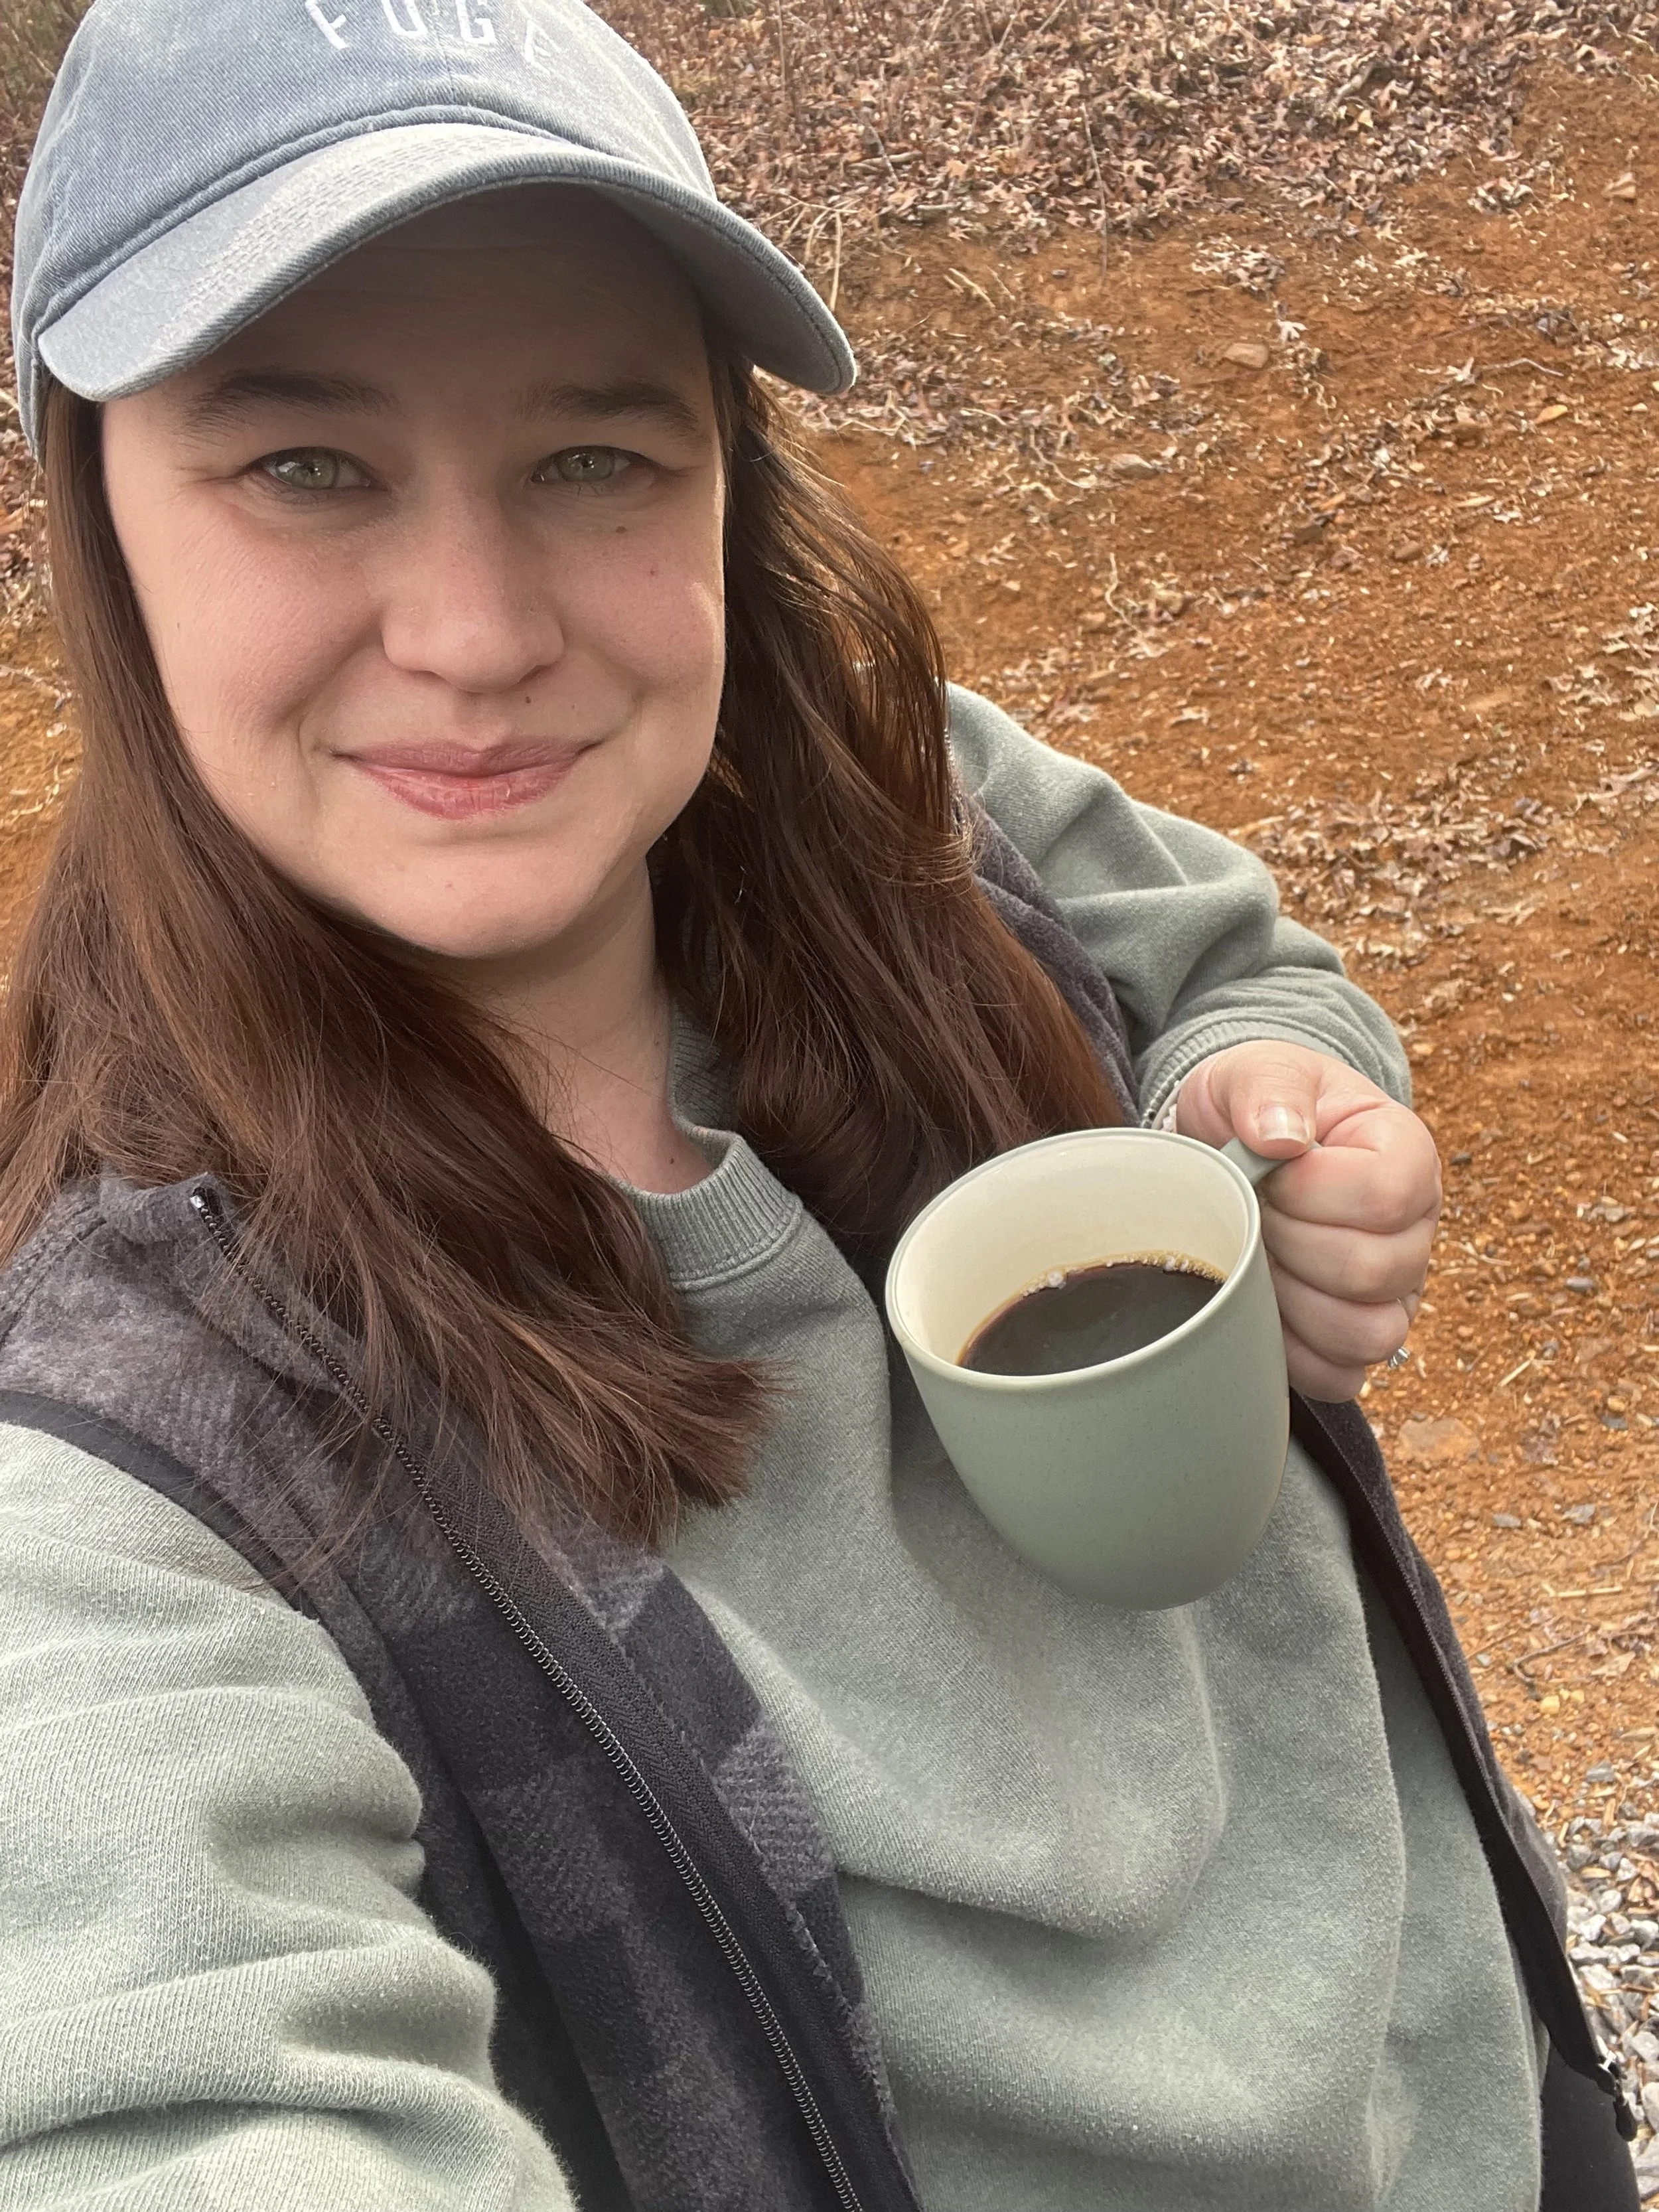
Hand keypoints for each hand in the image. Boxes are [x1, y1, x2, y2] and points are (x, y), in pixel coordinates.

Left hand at [1174, 1041, 1441, 1401]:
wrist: (1234, 1149)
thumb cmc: (1257, 1108)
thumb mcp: (1257, 1071)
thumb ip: (1269, 1088)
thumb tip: (1282, 1139)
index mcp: (1407, 1156)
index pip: (1385, 1195)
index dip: (1310, 1190)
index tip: (1268, 1166)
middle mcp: (1415, 1230)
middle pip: (1372, 1271)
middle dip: (1289, 1242)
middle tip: (1257, 1211)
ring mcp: (1394, 1293)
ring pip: (1367, 1335)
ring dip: (1291, 1300)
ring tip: (1261, 1254)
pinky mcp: (1356, 1341)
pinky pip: (1340, 1377)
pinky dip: (1292, 1352)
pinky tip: (1263, 1304)